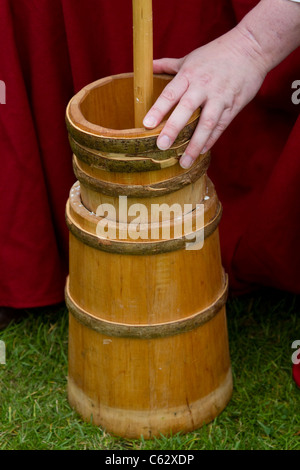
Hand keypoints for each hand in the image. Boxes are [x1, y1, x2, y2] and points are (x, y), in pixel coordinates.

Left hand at [143, 27, 266, 167]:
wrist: (252, 48)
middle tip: (162, 146)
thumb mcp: (190, 58)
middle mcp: (203, 87)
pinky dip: (210, 140)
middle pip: (186, 109)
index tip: (146, 125)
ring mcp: (219, 97)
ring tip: (184, 162)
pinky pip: (220, 126)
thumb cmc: (216, 53)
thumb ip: (168, 65)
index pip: (170, 93)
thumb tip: (148, 66)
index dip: (158, 109)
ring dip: (195, 144)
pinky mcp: (233, 106)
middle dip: (173, 128)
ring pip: (206, 123)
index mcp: (189, 75)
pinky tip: (201, 152)